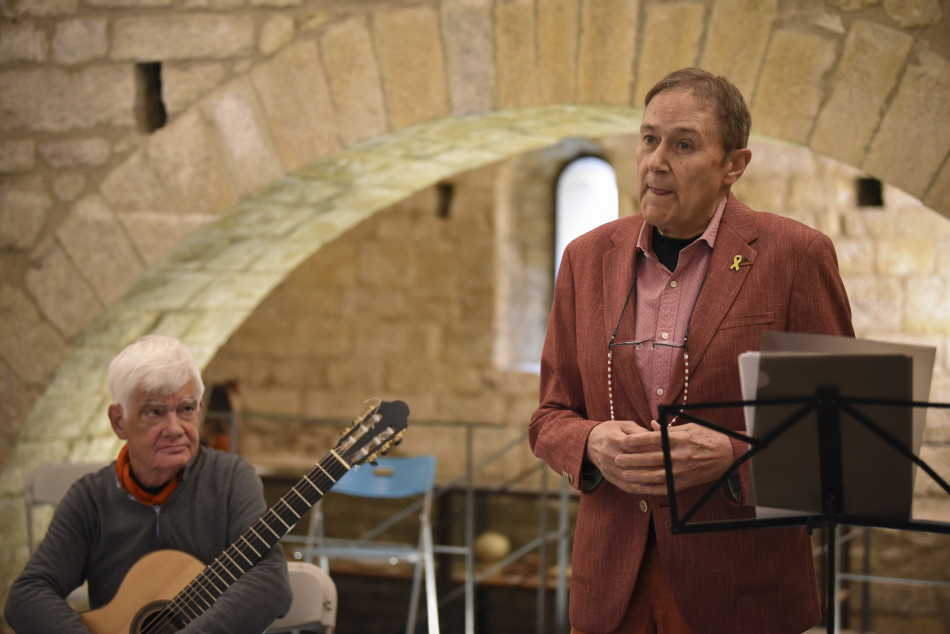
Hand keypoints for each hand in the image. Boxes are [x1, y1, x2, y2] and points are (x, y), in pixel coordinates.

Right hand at [585, 419, 660, 493]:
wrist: (590, 443)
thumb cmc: (612, 431)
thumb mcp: (624, 425)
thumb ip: (640, 431)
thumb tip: (657, 438)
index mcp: (613, 438)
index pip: (635, 445)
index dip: (652, 448)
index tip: (666, 450)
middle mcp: (609, 454)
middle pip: (634, 463)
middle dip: (653, 465)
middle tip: (670, 465)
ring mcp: (608, 468)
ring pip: (632, 477)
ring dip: (649, 479)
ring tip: (665, 477)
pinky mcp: (609, 478)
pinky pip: (627, 486)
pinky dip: (641, 488)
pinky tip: (653, 486)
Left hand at [589, 420, 733, 494]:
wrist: (729, 456)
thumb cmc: (708, 437)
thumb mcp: (689, 428)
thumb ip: (668, 430)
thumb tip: (651, 426)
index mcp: (680, 440)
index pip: (654, 440)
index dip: (638, 441)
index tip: (624, 441)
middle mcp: (680, 456)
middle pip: (651, 459)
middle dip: (633, 459)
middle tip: (617, 458)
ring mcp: (682, 472)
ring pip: (655, 475)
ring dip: (638, 476)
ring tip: (624, 473)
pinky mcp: (684, 483)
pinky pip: (664, 488)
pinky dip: (650, 488)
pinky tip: (638, 486)